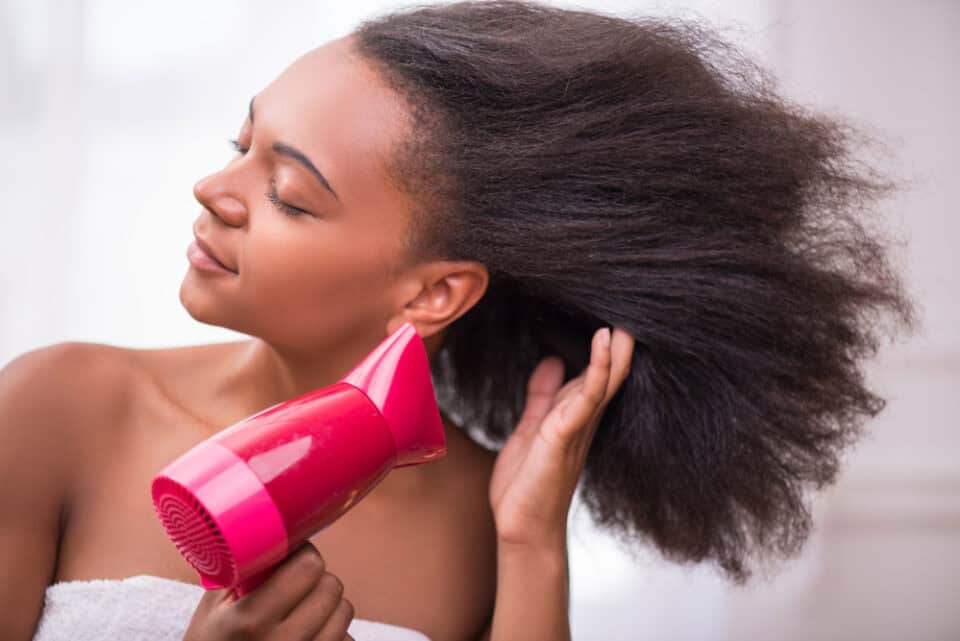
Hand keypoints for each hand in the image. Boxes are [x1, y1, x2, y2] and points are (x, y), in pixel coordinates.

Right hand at [183, 541, 354, 640]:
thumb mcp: (213, 607)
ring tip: (301, 609)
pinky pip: (346, 640)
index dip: (302, 554)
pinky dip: (333, 633)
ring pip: (344, 611)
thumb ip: (244, 571)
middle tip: (295, 584)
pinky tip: (309, 634)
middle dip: (315, 579)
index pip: (308, 567)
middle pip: (331, 586)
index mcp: (252, 620)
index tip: (292, 556)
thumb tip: (281, 536)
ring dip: (327, 605)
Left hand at [489, 326, 633, 547]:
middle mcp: (582, 421)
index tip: (615, 313)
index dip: (607, 346)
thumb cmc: (527, 484)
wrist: (521, 528)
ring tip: (624, 323)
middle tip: (634, 310)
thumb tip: (552, 361)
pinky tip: (602, 346)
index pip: (596, 374)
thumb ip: (543, 397)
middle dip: (621, 346)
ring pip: (603, 382)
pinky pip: (585, 399)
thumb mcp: (532, 429)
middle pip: (609, 375)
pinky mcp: (563, 437)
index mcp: (575, 417)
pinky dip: (596, 371)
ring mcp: (576, 429)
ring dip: (615, 353)